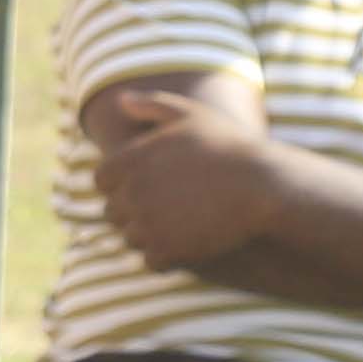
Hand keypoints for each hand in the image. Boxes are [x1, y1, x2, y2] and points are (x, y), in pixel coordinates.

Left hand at [82, 67, 282, 275]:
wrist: (261, 185)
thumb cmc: (228, 146)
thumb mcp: (190, 114)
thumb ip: (152, 105)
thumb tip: (121, 100)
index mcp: (130, 160)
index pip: (100, 181)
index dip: (119, 185)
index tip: (143, 187)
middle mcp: (132, 192)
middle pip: (113, 212)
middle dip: (132, 212)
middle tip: (164, 210)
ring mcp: (147, 224)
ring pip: (130, 238)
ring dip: (148, 236)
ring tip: (178, 227)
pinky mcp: (167, 250)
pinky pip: (151, 261)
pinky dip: (166, 257)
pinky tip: (187, 246)